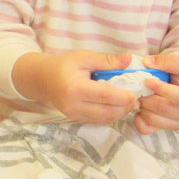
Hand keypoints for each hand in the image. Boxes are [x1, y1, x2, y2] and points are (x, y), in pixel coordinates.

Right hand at [12, 50, 139, 123]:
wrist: (41, 79)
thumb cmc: (63, 65)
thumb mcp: (83, 57)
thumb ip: (107, 60)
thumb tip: (129, 59)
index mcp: (75, 88)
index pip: (105, 96)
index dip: (124, 97)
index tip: (137, 93)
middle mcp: (74, 105)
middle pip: (108, 111)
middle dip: (126, 107)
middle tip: (137, 98)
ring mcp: (74, 114)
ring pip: (105, 119)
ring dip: (121, 112)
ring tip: (130, 102)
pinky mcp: (76, 119)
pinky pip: (99, 121)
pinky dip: (112, 115)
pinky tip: (117, 106)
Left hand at [134, 53, 178, 134]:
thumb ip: (168, 61)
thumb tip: (147, 62)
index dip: (163, 90)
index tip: (148, 81)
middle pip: (165, 110)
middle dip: (148, 97)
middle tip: (139, 86)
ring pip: (154, 120)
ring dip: (143, 106)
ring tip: (142, 94)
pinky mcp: (169, 129)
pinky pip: (148, 129)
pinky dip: (139, 119)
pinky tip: (142, 107)